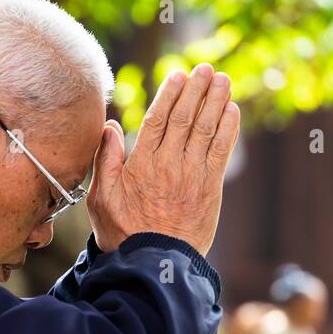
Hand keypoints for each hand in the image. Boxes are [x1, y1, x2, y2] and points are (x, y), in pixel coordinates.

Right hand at [87, 64, 239, 256]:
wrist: (153, 264)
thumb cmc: (123, 233)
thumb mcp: (100, 199)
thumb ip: (105, 161)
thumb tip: (110, 126)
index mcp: (140, 165)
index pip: (157, 119)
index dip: (170, 95)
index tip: (178, 75)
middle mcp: (168, 165)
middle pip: (185, 118)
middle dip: (197, 91)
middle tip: (205, 69)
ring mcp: (191, 175)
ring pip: (205, 130)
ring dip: (216, 102)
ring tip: (223, 80)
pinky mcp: (210, 188)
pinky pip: (221, 151)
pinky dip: (228, 129)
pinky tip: (232, 110)